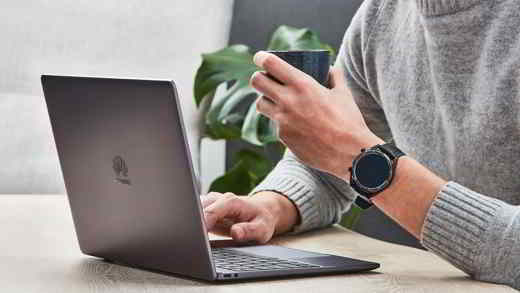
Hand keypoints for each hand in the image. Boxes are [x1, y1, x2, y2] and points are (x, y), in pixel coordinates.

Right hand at [201, 192, 298, 242]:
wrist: (263, 210)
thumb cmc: (261, 220)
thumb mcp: (262, 229)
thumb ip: (249, 231)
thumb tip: (235, 233)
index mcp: (231, 202)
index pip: (211, 211)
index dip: (202, 224)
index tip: (198, 237)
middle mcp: (219, 198)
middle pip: (197, 209)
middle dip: (193, 224)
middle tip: (193, 239)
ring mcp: (211, 201)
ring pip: (193, 209)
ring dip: (191, 222)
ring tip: (193, 236)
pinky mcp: (206, 207)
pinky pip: (194, 212)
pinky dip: (192, 222)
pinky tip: (195, 232)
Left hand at [250, 51, 383, 179]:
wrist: (349, 153)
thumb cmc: (348, 122)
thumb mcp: (344, 93)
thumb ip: (334, 76)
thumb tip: (328, 69)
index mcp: (302, 84)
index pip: (270, 64)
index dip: (261, 58)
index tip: (260, 58)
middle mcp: (288, 100)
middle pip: (256, 82)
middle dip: (259, 78)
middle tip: (266, 80)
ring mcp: (282, 120)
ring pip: (260, 104)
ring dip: (266, 101)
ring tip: (278, 103)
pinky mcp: (283, 137)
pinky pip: (275, 125)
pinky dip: (283, 122)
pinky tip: (297, 125)